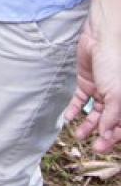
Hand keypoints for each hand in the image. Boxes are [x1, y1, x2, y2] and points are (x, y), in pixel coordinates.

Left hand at [65, 16, 120, 153]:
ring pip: (95, 113)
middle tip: (92, 147)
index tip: (102, 147)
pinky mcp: (87, 82)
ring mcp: (102, 89)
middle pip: (110, 121)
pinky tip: (68, 119)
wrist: (101, 39)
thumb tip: (106, 134)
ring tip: (78, 136)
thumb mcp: (117, 94)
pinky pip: (81, 100)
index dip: (114, 137)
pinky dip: (75, 110)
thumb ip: (112, 116)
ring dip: (87, 125)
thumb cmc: (115, 63)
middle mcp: (117, 96)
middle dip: (102, 134)